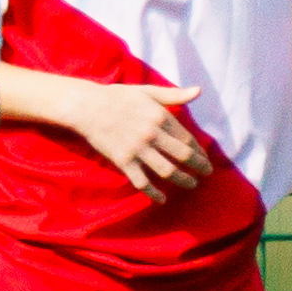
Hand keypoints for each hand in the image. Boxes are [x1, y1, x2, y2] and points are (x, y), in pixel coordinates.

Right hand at [56, 80, 210, 200]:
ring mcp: (137, 149)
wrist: (85, 106)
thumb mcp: (147, 92)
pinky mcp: (123, 160)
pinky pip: (142, 181)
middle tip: (207, 174)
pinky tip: (161, 199)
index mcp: (160, 117)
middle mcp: (152, 134)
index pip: (188, 139)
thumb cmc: (116, 97)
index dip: (200, 151)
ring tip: (192, 184)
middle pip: (184, 156)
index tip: (204, 157)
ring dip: (184, 181)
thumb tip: (199, 91)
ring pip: (168, 171)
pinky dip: (153, 193)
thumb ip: (174, 95)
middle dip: (200, 167)